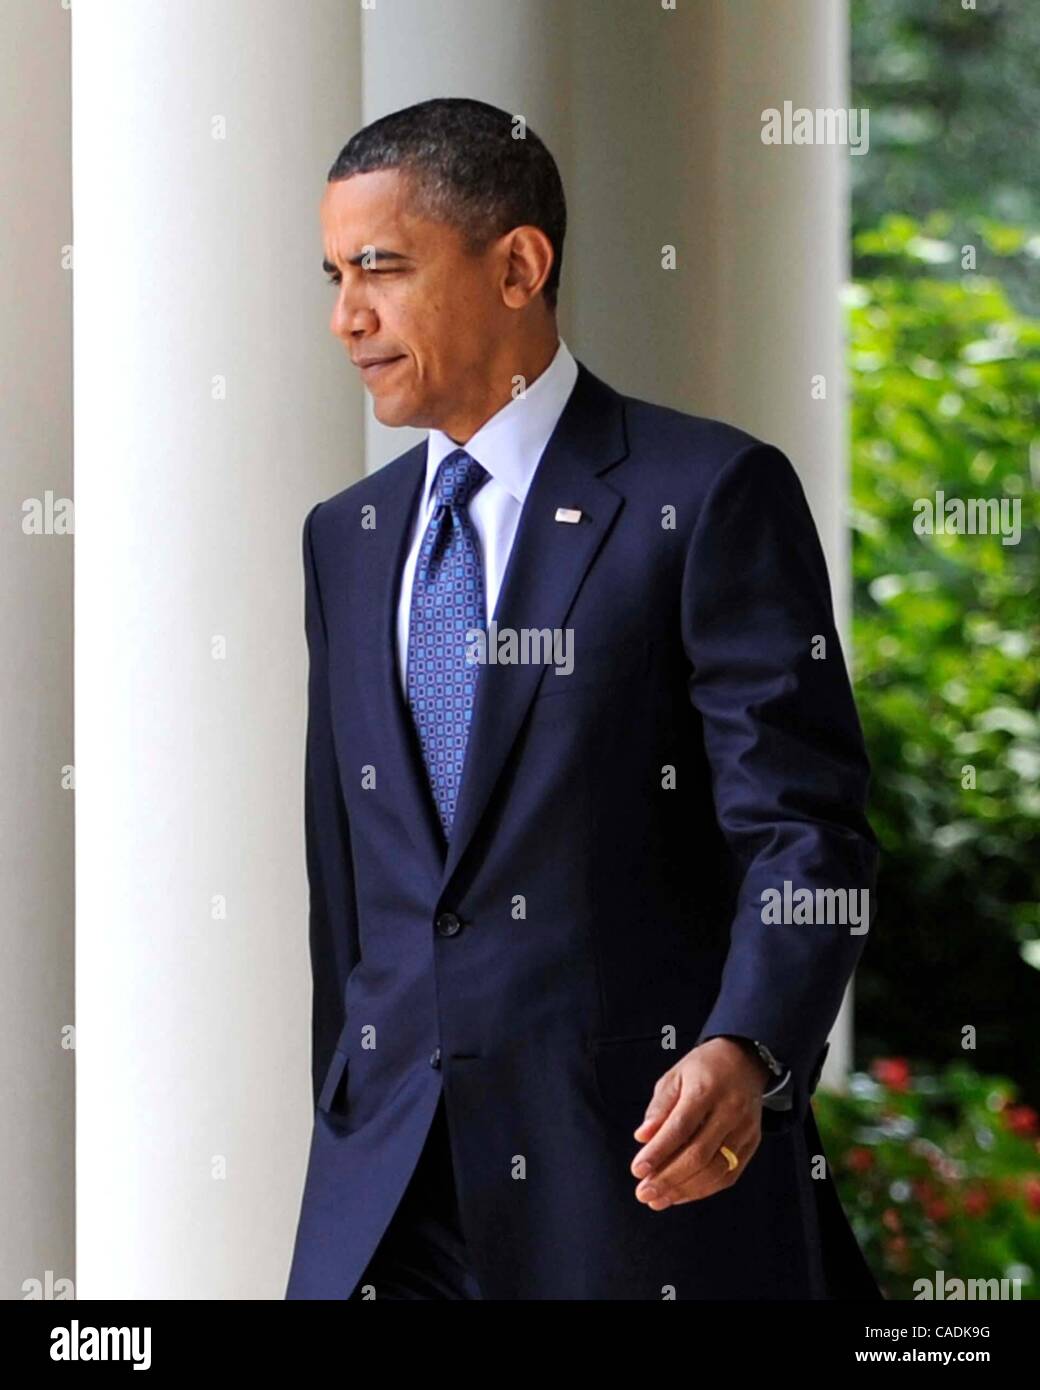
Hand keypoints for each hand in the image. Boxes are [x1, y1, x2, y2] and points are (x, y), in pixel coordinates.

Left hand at [628, 1036, 767, 1208]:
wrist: (745, 1060)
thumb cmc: (703, 1069)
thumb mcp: (675, 1076)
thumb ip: (659, 1108)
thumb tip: (643, 1138)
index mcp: (706, 1089)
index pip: (681, 1126)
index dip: (659, 1151)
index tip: (637, 1170)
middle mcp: (730, 1110)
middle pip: (699, 1154)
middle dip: (668, 1178)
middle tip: (643, 1192)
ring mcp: (745, 1129)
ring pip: (715, 1170)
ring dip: (684, 1190)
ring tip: (657, 1200)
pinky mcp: (752, 1143)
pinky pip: (729, 1175)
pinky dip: (703, 1190)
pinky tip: (680, 1195)